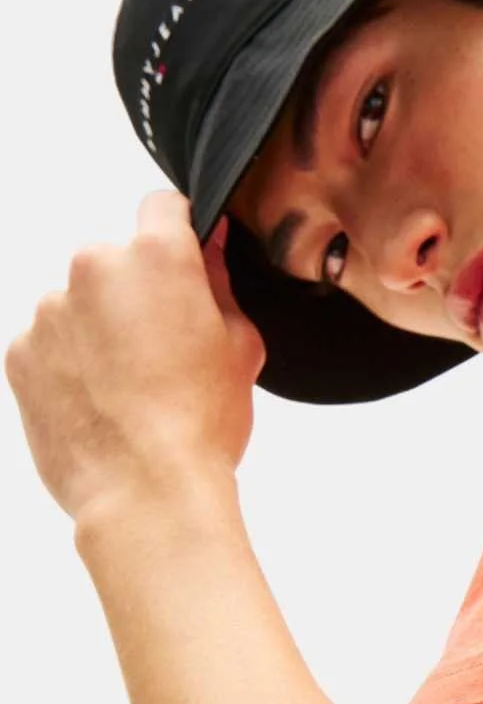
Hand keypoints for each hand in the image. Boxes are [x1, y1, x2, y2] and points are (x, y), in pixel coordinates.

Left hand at [5, 190, 265, 525]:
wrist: (146, 495)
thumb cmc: (199, 428)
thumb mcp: (240, 350)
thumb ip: (221, 288)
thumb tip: (209, 253)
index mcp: (155, 258)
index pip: (163, 208)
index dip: (180, 234)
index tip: (187, 262)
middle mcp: (93, 269)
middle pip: (117, 264)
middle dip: (137, 296)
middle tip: (165, 354)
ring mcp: (49, 311)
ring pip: (79, 307)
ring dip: (100, 333)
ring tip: (132, 391)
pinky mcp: (21, 352)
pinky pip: (50, 346)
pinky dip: (72, 367)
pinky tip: (103, 405)